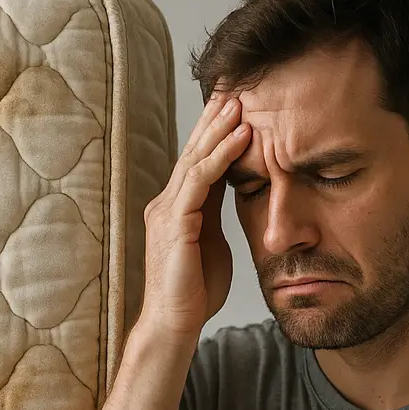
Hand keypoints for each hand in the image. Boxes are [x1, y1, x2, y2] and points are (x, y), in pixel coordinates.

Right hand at [139, 90, 250, 340]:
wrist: (174, 322)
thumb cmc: (194, 291)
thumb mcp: (211, 243)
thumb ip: (215, 216)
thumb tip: (235, 194)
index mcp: (176, 208)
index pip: (196, 161)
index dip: (213, 132)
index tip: (234, 105)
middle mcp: (166, 203)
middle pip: (192, 151)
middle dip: (213, 119)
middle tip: (235, 87)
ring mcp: (167, 211)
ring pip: (195, 159)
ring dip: (220, 128)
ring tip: (242, 102)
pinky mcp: (175, 222)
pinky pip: (200, 180)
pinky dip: (222, 156)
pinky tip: (242, 137)